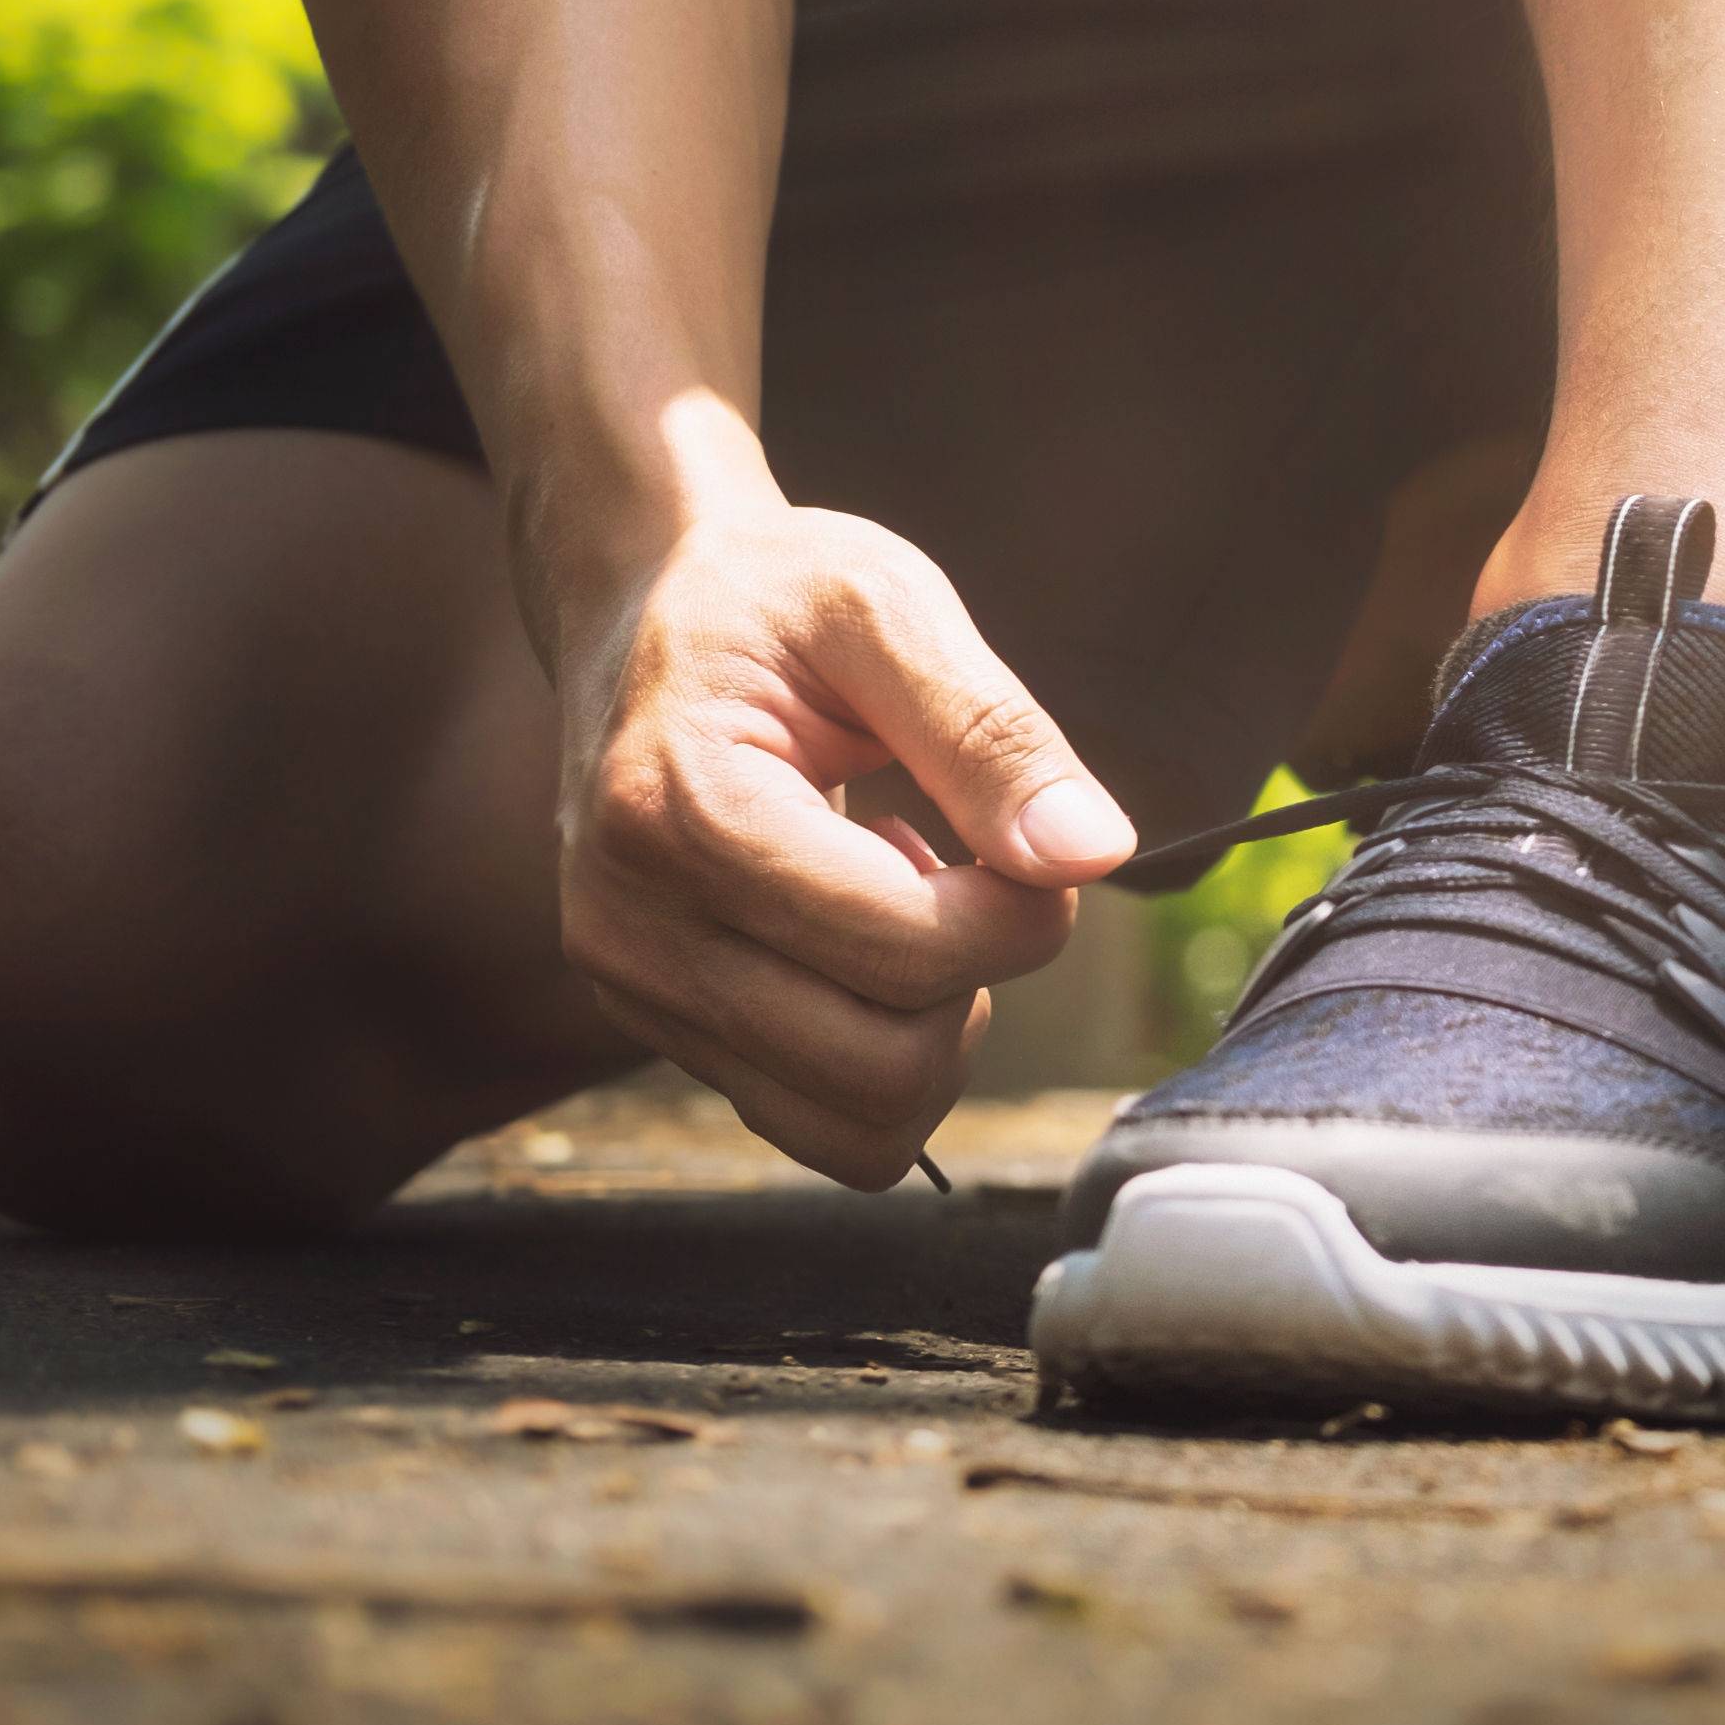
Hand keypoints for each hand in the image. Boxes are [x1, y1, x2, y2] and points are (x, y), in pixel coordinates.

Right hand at [548, 471, 1133, 1184]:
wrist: (640, 607)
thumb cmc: (773, 597)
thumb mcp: (889, 608)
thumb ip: (993, 733)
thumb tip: (1091, 854)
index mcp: (684, 814)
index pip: (909, 953)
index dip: (1022, 911)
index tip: (1026, 836)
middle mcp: (633, 928)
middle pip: (882, 1064)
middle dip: (976, 982)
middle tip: (970, 873)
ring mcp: (633, 992)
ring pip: (852, 1126)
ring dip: (930, 1035)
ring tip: (908, 906)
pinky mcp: (659, 1027)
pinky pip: (814, 1122)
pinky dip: (878, 1058)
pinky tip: (863, 945)